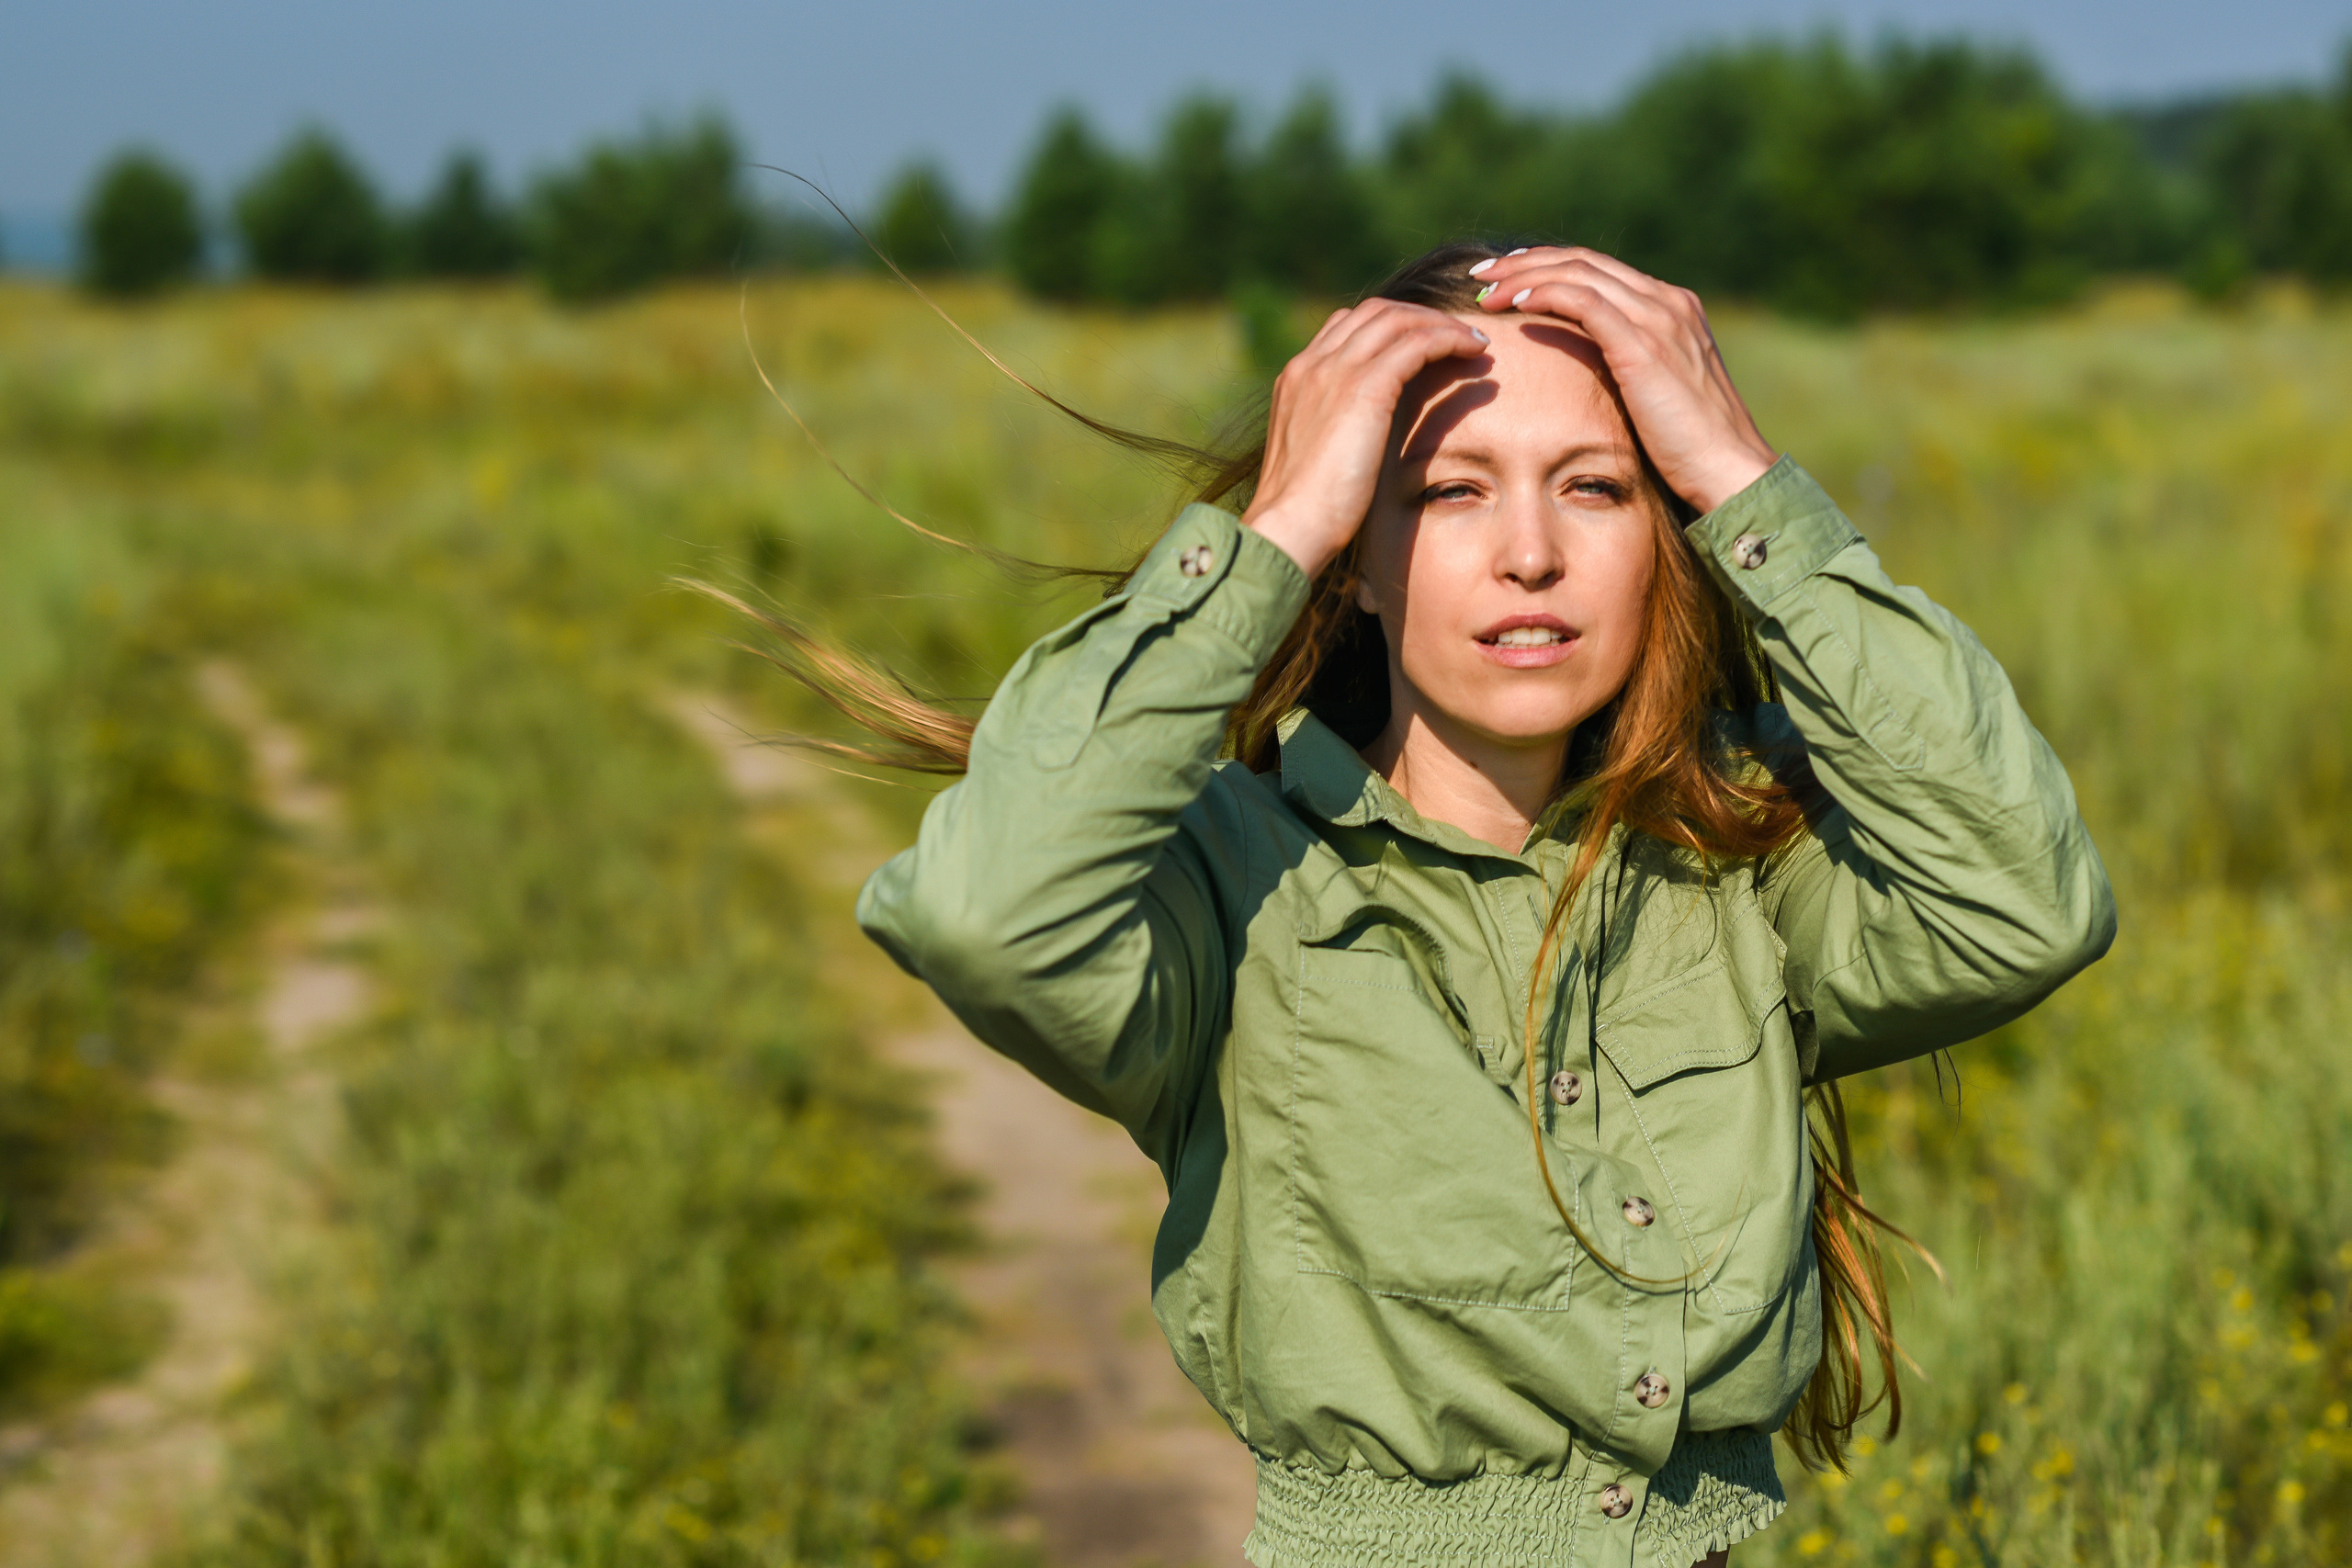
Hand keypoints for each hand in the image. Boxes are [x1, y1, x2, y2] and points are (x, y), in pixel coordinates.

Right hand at [1242, 299, 1491, 577]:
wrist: (1288, 527)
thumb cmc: (1303, 513)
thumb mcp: (1316, 458)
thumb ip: (1335, 433)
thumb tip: (1365, 440)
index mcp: (1296, 379)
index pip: (1347, 326)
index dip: (1391, 327)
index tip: (1423, 343)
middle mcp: (1312, 364)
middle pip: (1375, 312)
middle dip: (1420, 317)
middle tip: (1456, 334)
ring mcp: (1335, 371)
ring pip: (1399, 320)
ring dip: (1442, 324)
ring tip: (1474, 341)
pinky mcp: (1365, 387)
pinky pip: (1417, 342)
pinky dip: (1449, 339)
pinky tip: (1474, 352)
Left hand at [1468, 248, 1776, 513]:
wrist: (1728, 469)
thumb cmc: (1689, 448)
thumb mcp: (1656, 394)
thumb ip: (1628, 367)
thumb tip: (1587, 371)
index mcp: (1672, 307)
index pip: (1598, 270)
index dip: (1548, 266)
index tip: (1507, 276)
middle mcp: (1667, 302)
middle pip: (1583, 261)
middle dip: (1526, 262)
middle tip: (1482, 271)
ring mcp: (1659, 318)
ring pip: (1578, 273)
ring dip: (1525, 276)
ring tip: (1485, 288)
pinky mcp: (1644, 344)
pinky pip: (1584, 302)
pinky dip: (1545, 295)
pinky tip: (1514, 303)